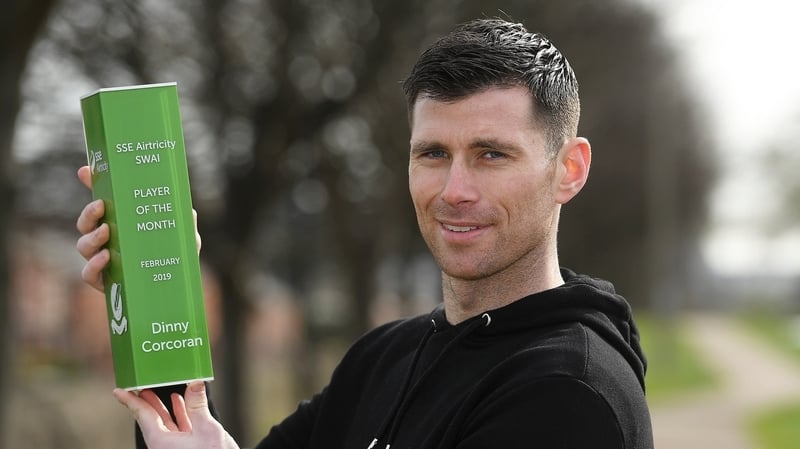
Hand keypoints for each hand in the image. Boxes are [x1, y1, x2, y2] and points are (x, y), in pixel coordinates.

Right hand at [74, 165, 202, 291]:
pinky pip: (88, 274)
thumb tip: (190, 211)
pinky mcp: (103, 282)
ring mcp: (102, 261)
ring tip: (106, 233)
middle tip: (100, 206)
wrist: (172, 291)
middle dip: (89, 213)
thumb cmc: (174, 258)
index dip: (90, 183)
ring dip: (91, 237)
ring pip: (83, 246)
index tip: (85, 172)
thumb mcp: (183, 238)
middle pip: (85, 223)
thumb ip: (184, 224)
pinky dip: (93, 265)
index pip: (102, 201)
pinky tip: (106, 257)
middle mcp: (106, 240)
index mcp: (121, 222)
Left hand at [114, 382, 238, 448]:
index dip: (131, 401)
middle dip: (145, 401)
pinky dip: (178, 414)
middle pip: (151, 418)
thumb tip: (195, 382)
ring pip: (164, 423)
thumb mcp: (207, 429)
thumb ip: (198, 406)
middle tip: (138, 385)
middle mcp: (164, 445)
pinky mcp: (187, 447)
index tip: (119, 391)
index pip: (143, 415)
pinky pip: (178, 428)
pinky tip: (179, 402)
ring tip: (157, 391)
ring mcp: (175, 446)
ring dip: (162, 406)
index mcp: (161, 442)